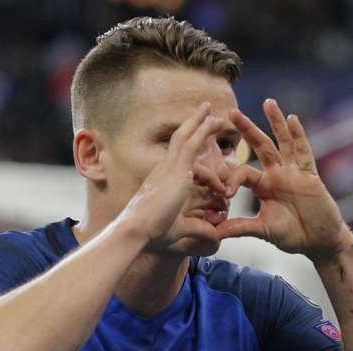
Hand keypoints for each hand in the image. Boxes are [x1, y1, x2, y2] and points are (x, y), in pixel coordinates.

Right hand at [121, 102, 227, 249]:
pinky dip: (203, 133)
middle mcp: (163, 169)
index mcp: (162, 180)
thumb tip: (215, 236)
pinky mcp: (176, 169)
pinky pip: (193, 145)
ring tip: (212, 111)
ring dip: (199, 123)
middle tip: (206, 112)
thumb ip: (199, 229)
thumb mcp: (181, 228)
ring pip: (185, 137)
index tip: (214, 163)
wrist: (137, 229)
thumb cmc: (153, 232)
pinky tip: (214, 123)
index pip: (181, 160)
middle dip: (193, 126)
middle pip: (179, 140)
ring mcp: (168, 167)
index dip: (198, 158)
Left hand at [217, 99, 352, 261]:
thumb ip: (239, 228)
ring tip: (268, 102)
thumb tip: (213, 233)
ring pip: (283, 143)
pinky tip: (293, 119)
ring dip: (275, 122)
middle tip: (230, 111)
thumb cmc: (293, 236)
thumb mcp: (263, 230)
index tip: (222, 191)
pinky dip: (299, 136)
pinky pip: (304, 153)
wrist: (320, 243)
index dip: (231, 179)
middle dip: (246, 129)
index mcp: (263, 187)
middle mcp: (277, 174)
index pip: (242, 173)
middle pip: (260, 146)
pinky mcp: (310, 176)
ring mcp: (294, 173)